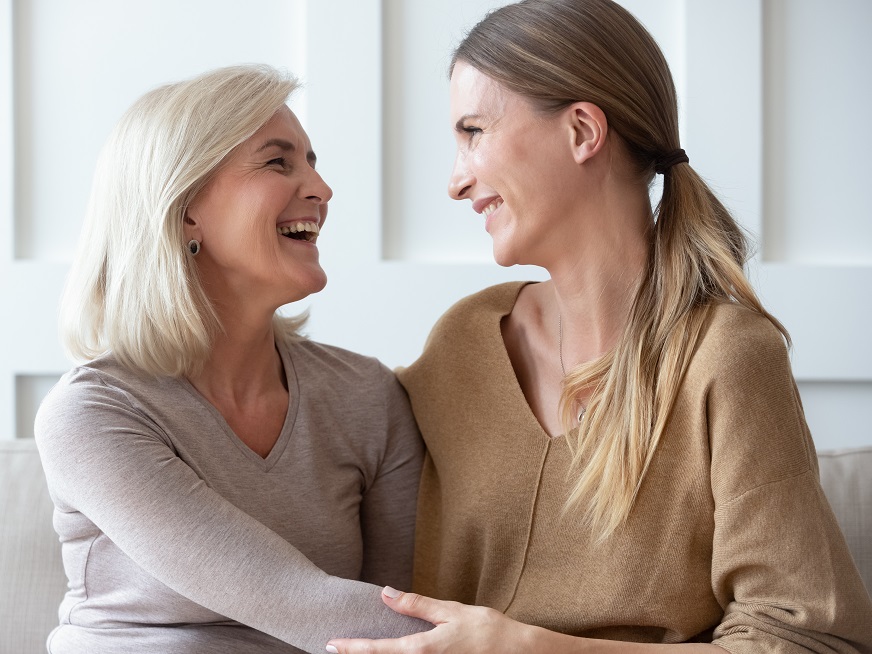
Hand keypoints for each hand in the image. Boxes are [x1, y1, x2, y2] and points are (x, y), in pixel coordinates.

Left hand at [326, 586, 535, 653]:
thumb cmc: (488, 631)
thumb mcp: (451, 611)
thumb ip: (416, 606)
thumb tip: (385, 594)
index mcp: (421, 650)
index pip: (376, 651)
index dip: (350, 648)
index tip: (330, 646)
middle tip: (336, 650)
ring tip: (361, 651)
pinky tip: (392, 653)